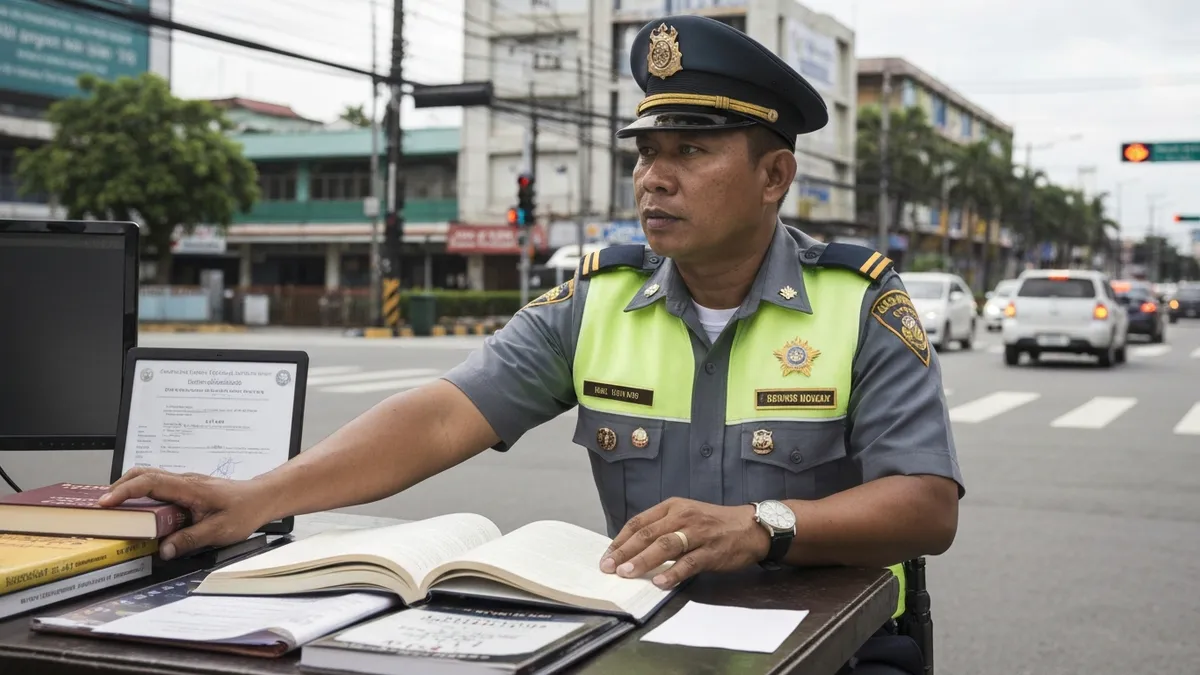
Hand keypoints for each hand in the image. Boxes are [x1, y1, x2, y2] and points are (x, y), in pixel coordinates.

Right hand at [99, 467, 272, 560]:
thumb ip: (190, 539)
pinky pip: (158, 487)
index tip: (106, 502)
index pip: (150, 482)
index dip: (125, 491)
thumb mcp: (219, 530)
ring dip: (128, 490)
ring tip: (112, 509)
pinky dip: (141, 495)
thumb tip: (165, 549)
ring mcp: (184, 484)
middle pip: (143, 474)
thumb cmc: (245, 509)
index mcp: (190, 488)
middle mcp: (184, 481)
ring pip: (149, 479)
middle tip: (100, 505)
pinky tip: (138, 512)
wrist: (261, 498)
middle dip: (118, 487)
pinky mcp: (185, 490)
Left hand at [598, 498, 769, 588]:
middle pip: (648, 534)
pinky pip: (689, 563)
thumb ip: (662, 528)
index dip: (620, 540)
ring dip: (643, 560)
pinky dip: (673, 573)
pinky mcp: (712, 551)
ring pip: (665, 546)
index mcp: (672, 507)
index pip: (639, 522)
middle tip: (609, 567)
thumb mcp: (685, 516)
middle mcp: (683, 517)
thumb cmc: (713, 524)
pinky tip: (660, 582)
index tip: (607, 555)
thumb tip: (632, 548)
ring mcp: (698, 534)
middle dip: (625, 552)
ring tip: (627, 573)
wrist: (750, 527)